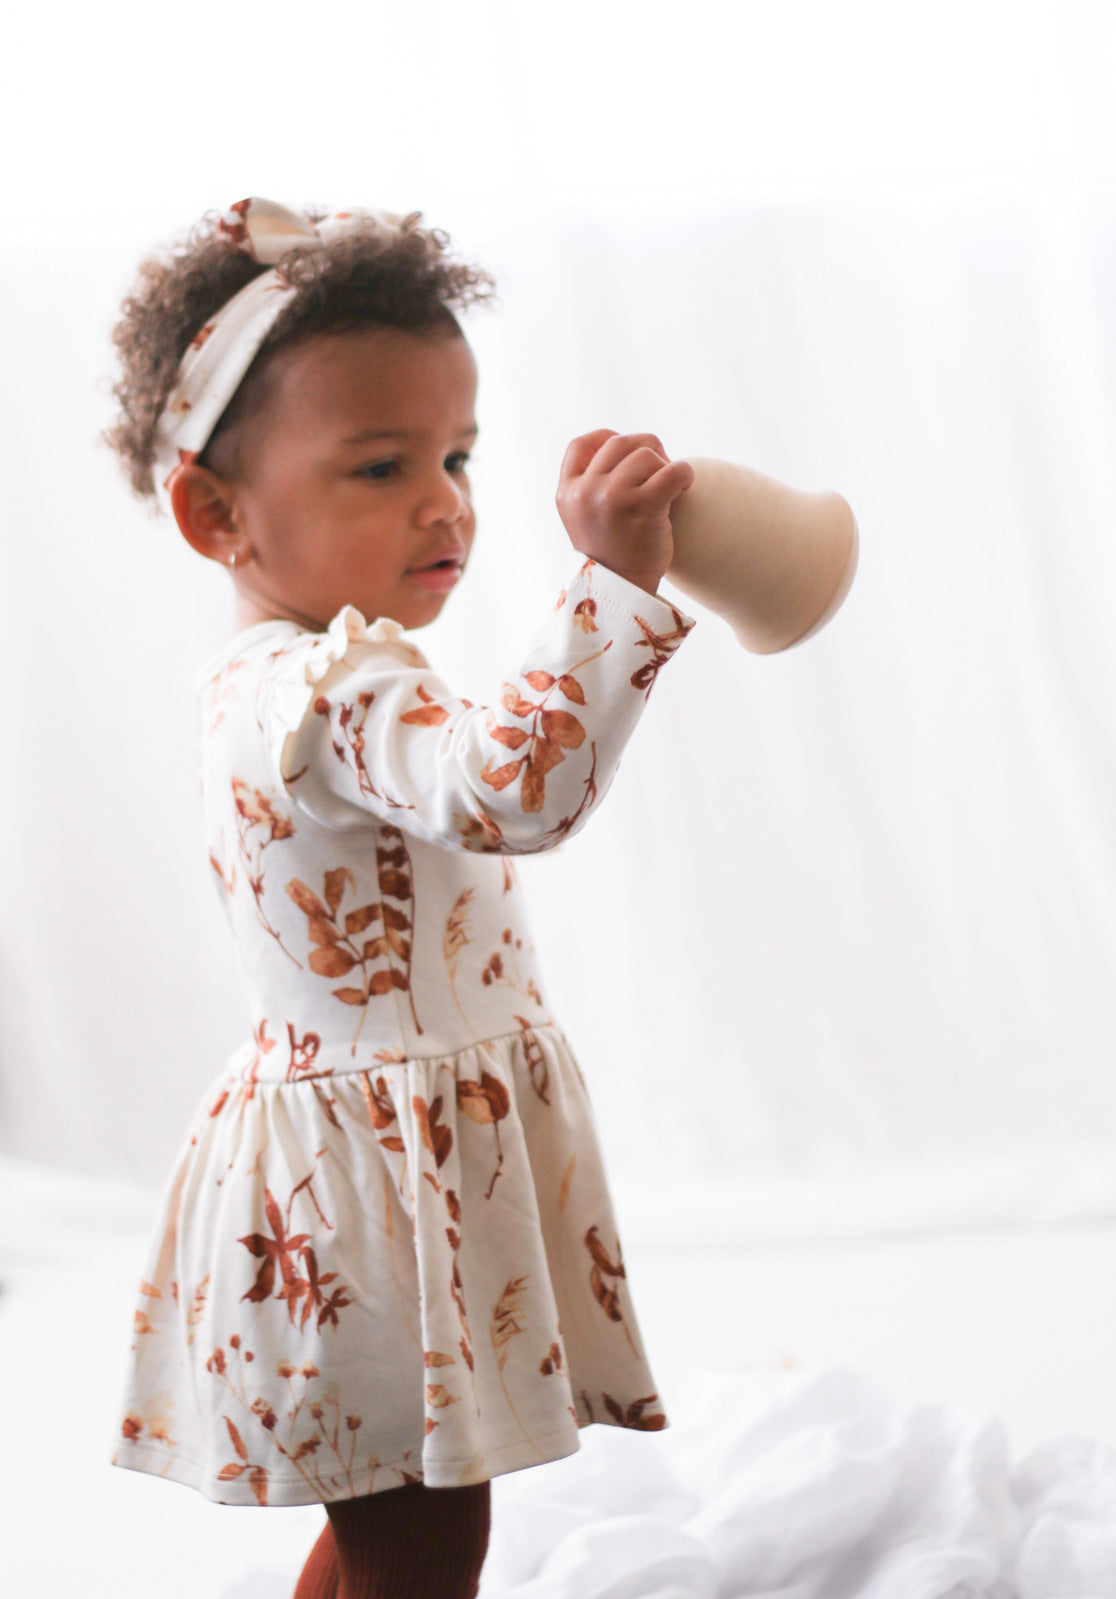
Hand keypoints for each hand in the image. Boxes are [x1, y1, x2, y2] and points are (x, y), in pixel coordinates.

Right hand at [556, 429, 694, 595]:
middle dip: (645, 452)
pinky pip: (674, 469)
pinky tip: (685, 487)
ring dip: (665, 466)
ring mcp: (612, 497)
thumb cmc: (613, 555)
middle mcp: (585, 492)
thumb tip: (621, 444)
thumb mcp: (585, 519)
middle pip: (620, 443)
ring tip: (670, 488)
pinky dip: (685, 473)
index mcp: (567, 494)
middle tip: (659, 474)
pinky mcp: (643, 506)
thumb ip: (592, 486)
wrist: (625, 594)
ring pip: (647, 454)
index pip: (580, 445)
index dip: (605, 439)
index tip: (625, 454)